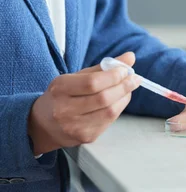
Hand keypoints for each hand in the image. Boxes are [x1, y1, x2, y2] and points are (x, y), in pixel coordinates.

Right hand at [27, 52, 141, 154]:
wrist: (43, 125)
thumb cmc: (63, 96)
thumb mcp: (76, 77)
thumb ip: (103, 67)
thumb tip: (130, 57)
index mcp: (60, 89)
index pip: (92, 83)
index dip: (113, 76)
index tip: (125, 70)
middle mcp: (64, 110)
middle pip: (103, 98)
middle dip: (124, 86)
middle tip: (134, 79)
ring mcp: (74, 126)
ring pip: (109, 111)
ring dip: (124, 97)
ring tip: (129, 88)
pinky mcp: (85, 137)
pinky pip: (109, 121)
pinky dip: (119, 108)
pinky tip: (119, 101)